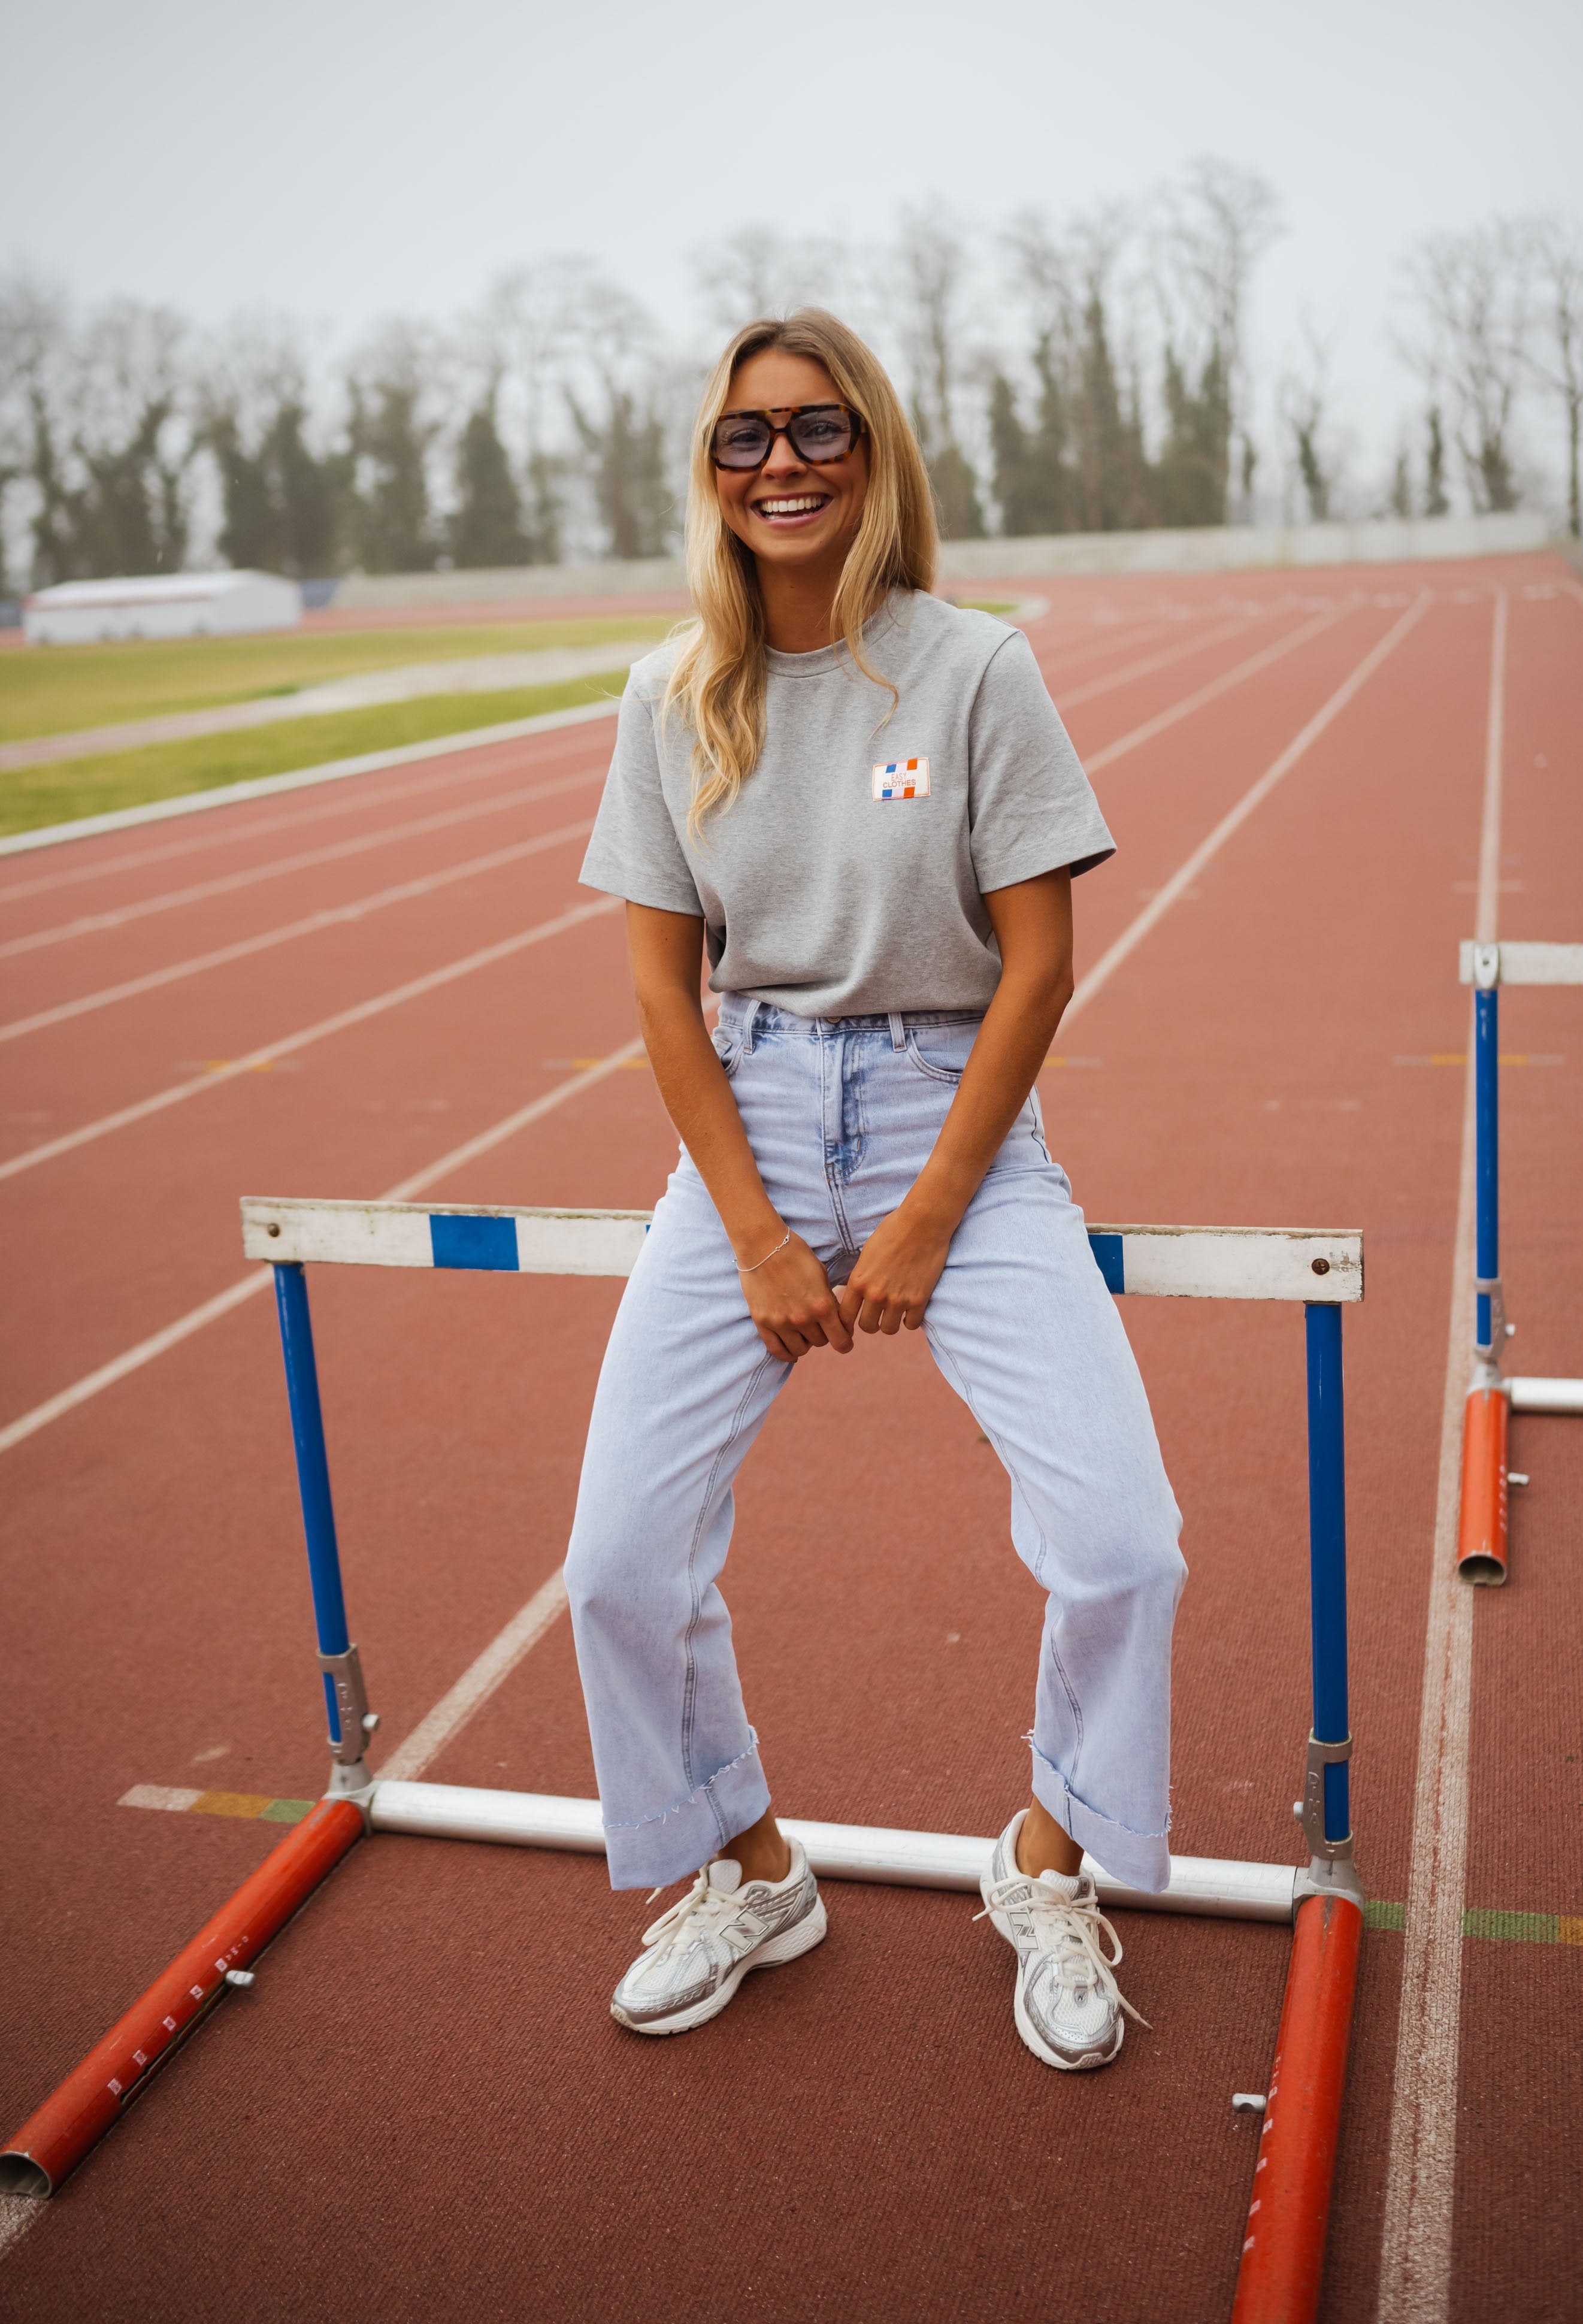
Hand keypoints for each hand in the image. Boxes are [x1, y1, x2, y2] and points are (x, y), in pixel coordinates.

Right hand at [739, 1232, 853, 1362]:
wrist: (763, 1245)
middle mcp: (803, 1318)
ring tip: (803, 1333)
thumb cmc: (795, 1254)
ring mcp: (781, 1322)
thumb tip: (835, 1319)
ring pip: (800, 1349)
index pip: (841, 1340)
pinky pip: (776, 1350)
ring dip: (805, 1343)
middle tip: (819, 1325)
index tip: (845, 1341)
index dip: (845, 1342)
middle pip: (820, 1343)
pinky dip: (786, 1354)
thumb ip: (828, 1300)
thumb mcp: (821, 1275)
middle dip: (823, 1335)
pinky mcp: (763, 1322)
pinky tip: (792, 1351)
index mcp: (822, 1305)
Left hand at [836, 1206, 953, 1336]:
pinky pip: (911, 1325)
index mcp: (858, 1281)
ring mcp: (898, 1299)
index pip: (844, 1317)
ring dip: (891, 1323)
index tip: (853, 1322)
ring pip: (889, 1329)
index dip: (847, 1323)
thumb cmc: (893, 1231)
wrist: (922, 1224)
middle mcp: (875, 1294)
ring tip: (894, 1312)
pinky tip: (911, 1309)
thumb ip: (861, 1276)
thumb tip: (858, 1293)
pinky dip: (910, 1320)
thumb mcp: (867, 1254)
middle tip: (877, 1316)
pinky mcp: (919, 1300)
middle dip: (871, 1323)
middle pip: (867, 1327)